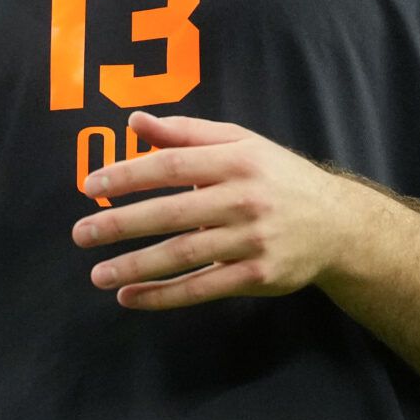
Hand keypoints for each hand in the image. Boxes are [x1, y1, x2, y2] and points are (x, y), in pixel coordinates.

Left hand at [70, 111, 347, 309]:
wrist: (337, 224)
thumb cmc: (277, 176)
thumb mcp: (240, 143)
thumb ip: (185, 132)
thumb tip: (133, 121)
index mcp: (236, 160)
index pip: (171, 165)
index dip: (128, 174)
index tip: (90, 183)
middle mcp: (244, 199)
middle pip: (173, 212)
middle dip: (122, 223)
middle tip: (81, 233)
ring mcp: (251, 240)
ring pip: (184, 255)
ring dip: (137, 266)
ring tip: (98, 274)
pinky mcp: (257, 276)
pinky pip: (202, 288)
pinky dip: (164, 297)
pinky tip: (131, 298)